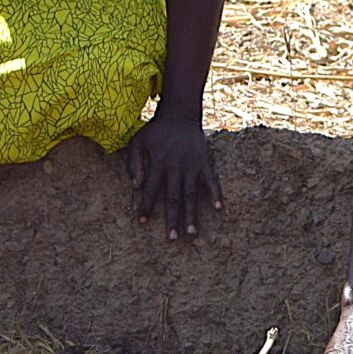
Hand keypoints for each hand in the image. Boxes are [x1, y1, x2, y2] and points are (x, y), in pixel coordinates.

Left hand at [125, 113, 221, 239]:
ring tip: (192, 234)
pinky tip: (218, 208)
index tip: (142, 222)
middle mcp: (175, 169)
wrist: (180, 114)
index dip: (145, 207)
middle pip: (173, 199)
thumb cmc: (156, 130)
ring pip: (191, 195)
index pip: (150, 191)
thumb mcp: (138, 143)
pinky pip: (210, 180)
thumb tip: (135, 187)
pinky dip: (215, 193)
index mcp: (158, 165)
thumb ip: (134, 164)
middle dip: (172, 220)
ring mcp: (191, 166)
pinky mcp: (204, 162)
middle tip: (172, 239)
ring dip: (191, 215)